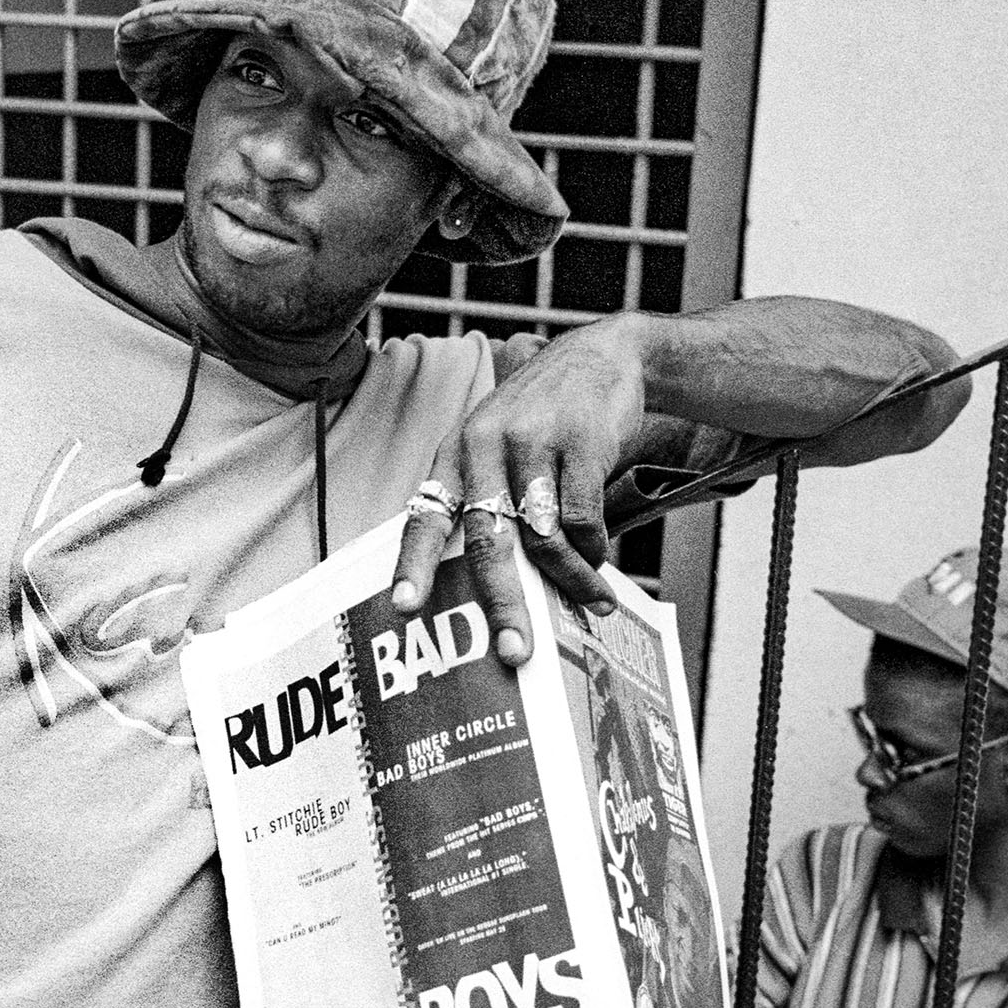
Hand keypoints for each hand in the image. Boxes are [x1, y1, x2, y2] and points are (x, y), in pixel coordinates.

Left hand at [391, 320, 644, 666]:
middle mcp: (486, 446)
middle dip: (503, 601)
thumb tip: (499, 591)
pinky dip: (593, 550)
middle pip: (489, 538)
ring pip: (543, 536)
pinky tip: (601, 563)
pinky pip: (583, 518)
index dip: (414, 564)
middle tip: (515, 650)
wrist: (603, 357)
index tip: (404, 607)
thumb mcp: (499, 446)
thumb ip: (492, 504)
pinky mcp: (580, 442)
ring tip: (594, 603)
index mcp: (456, 453)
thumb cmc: (544, 417)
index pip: (427, 514)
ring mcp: (534, 441)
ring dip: (570, 580)